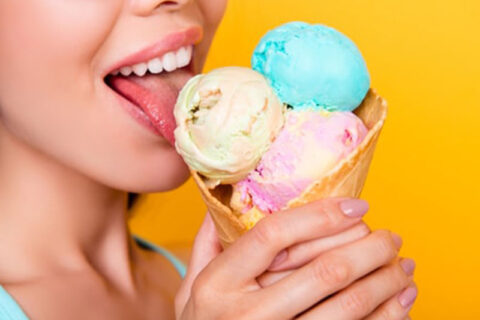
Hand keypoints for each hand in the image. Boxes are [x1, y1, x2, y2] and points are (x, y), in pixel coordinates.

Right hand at [175, 199, 416, 319]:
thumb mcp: (191, 288)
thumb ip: (206, 245)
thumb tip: (221, 203)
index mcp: (218, 285)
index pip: (273, 235)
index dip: (319, 215)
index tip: (355, 205)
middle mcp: (247, 315)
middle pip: (323, 271)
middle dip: (368, 247)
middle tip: (390, 235)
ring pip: (347, 306)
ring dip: (385, 281)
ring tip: (402, 264)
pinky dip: (386, 317)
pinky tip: (401, 301)